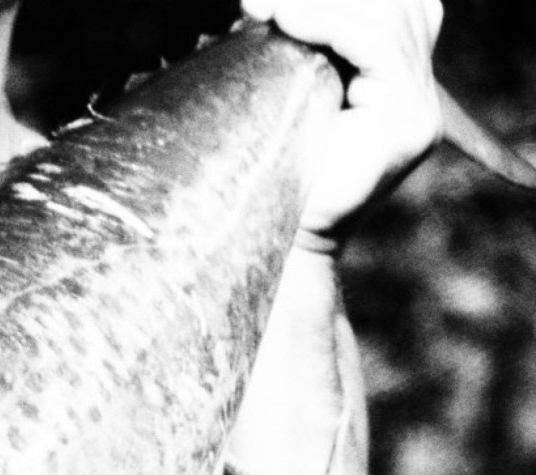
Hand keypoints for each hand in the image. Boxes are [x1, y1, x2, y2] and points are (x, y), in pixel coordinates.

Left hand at [242, 0, 443, 252]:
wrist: (276, 244)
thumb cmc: (268, 178)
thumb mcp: (287, 100)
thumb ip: (302, 51)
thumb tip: (268, 1)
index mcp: (395, 87)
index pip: (390, 11)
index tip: (262, 3)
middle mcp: (420, 97)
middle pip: (394, 7)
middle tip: (259, 4)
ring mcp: (419, 111)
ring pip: (388, 18)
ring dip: (323, 6)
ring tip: (269, 12)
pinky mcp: (407, 124)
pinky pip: (380, 45)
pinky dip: (332, 22)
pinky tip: (290, 23)